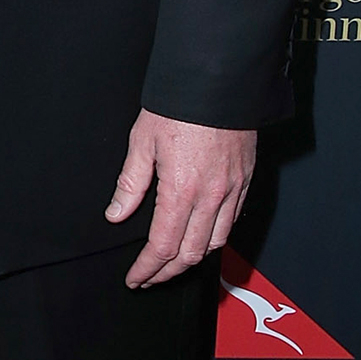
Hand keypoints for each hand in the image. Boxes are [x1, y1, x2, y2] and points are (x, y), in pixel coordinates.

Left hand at [105, 108, 254, 286]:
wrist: (217, 82)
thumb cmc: (177, 106)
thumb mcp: (141, 140)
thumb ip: (130, 183)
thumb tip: (115, 214)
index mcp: (182, 189)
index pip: (163, 246)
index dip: (148, 267)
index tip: (135, 277)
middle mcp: (212, 197)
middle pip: (191, 253)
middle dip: (168, 272)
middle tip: (149, 277)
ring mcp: (232, 191)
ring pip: (215, 244)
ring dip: (191, 260)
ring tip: (170, 263)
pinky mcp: (245, 182)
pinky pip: (231, 223)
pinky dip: (213, 238)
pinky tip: (198, 236)